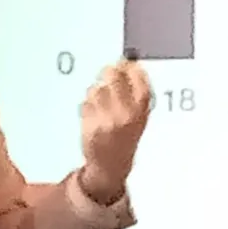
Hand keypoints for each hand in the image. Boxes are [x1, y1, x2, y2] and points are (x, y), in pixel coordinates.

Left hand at [80, 59, 151, 203]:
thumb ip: (136, 92)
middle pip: (114, 76)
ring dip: (95, 91)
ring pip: (96, 89)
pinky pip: (85, 102)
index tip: (125, 64)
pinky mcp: (90, 124)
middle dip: (108, 72)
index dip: (130, 66)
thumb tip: (128, 63)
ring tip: (100, 102)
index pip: (138, 76)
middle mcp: (126, 113)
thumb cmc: (126, 137)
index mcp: (142, 110)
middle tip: (107, 73)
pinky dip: (87, 104)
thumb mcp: (140, 116)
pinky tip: (93, 114)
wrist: (112, 165)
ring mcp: (107, 118)